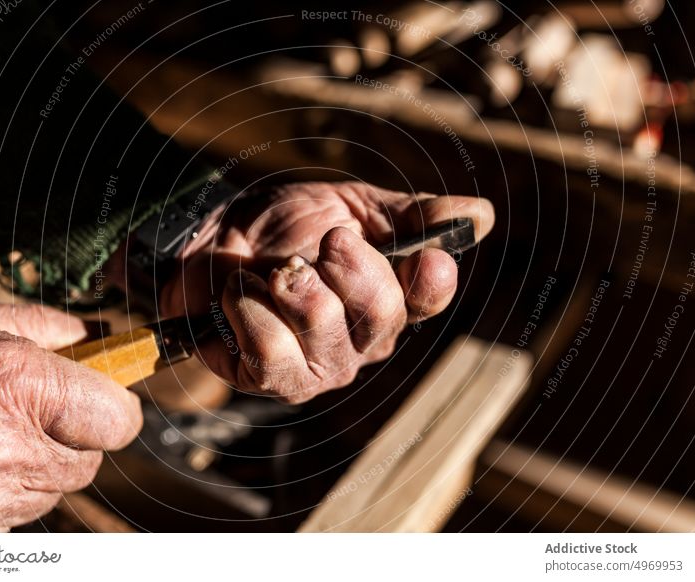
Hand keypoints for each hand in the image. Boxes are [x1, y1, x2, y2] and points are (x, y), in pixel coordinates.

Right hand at [0, 296, 141, 531]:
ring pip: (51, 493)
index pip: (118, 419)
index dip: (115, 405)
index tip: (104, 395)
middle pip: (89, 461)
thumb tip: (88, 335)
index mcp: (20, 386)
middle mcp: (9, 451)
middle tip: (40, 412)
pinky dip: (3, 495)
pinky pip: (10, 519)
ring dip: (38, 467)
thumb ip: (40, 325)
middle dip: (75, 436)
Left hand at [163, 181, 493, 402]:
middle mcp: (362, 342)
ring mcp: (317, 367)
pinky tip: (241, 292)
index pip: (427, 302)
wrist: (214, 238)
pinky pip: (269, 354)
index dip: (432, 284)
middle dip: (348, 266)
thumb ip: (410, 215)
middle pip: (381, 316)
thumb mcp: (351, 207)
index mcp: (390, 298)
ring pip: (323, 336)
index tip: (429, 258)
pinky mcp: (267, 379)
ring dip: (293, 285)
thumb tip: (480, 216)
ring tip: (273, 269)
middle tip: (325, 240)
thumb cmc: (287, 226)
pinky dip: (249, 307)